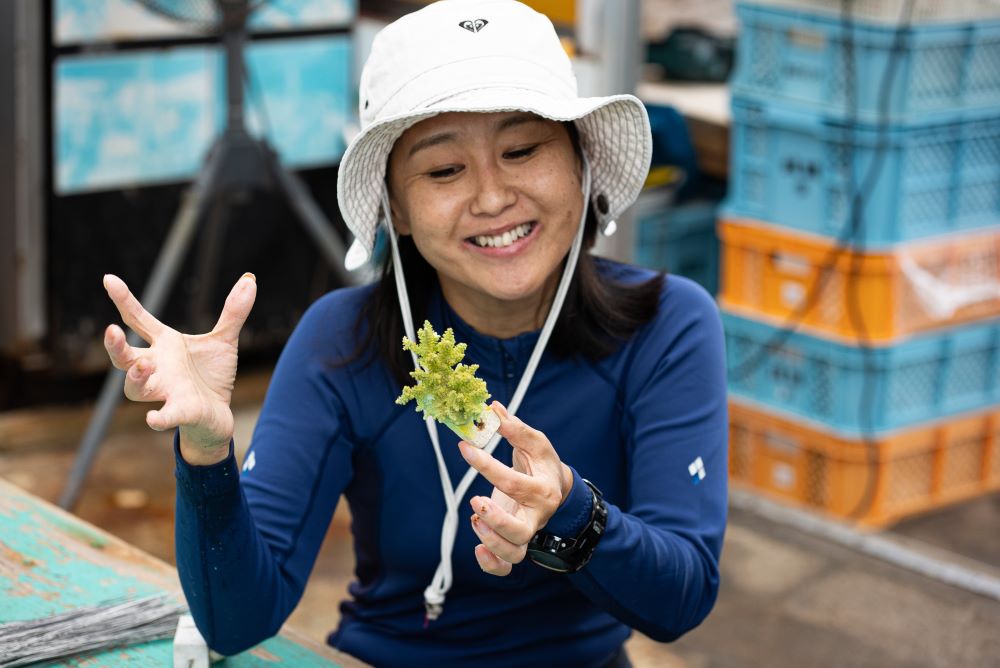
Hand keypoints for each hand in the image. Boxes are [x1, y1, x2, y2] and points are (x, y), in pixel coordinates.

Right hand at [102, 272, 256, 464]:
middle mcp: (157, 368)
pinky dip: (159, 417)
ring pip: (134, 388)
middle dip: (114, 346)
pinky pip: (166, 415)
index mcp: (164, 345)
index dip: (123, 299)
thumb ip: (233, 312)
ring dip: (135, 377)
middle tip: (111, 331)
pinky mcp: (181, 410)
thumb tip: (250, 279)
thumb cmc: (211, 375)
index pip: (137, 319)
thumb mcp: (224, 340)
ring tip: (144, 365)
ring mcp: (165, 390)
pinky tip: (154, 419)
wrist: (217, 414)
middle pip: (123, 357)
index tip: (109, 278)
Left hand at [458, 402, 572, 575]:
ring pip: (513, 553)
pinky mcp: (515, 544)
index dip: (486, 465)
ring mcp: (526, 533)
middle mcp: (536, 517)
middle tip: (477, 501)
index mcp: (543, 490)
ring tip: (475, 518)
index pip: (514, 482)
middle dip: (496, 521)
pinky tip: (477, 548)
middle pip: (520, 532)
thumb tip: (493, 408)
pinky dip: (491, 564)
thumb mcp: (535, 444)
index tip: (465, 447)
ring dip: (491, 541)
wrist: (557, 490)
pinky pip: (505, 567)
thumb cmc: (542, 464)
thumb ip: (515, 429)